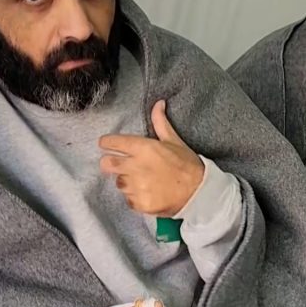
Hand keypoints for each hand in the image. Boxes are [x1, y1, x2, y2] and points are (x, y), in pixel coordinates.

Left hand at [100, 100, 204, 215]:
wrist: (199, 192)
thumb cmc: (187, 165)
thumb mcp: (174, 141)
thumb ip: (160, 122)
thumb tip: (158, 103)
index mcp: (143, 148)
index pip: (111, 143)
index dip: (107, 143)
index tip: (108, 144)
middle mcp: (136, 167)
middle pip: (106, 164)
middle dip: (110, 163)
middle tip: (121, 165)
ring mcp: (137, 187)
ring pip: (118, 182)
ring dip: (126, 181)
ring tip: (142, 181)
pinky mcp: (139, 203)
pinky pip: (128, 199)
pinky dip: (135, 197)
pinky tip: (148, 193)